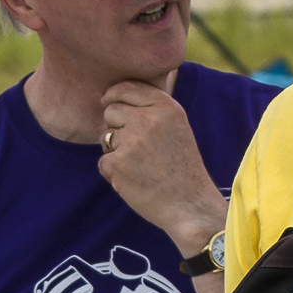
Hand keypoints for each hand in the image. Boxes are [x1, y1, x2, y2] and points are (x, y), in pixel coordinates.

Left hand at [98, 81, 225, 257]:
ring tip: (140, 166)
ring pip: (105, 137)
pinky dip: (113, 173)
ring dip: (115, 151)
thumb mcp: (177, 126)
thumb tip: (112, 96)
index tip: (108, 101)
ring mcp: (132, 141)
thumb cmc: (181, 167)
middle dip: (116, 127)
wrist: (189, 205)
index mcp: (166, 107)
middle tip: (137, 148)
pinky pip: (103, 161)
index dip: (113, 95)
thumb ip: (152, 108)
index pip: (126, 88)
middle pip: (111, 111)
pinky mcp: (118, 164)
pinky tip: (134, 180)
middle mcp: (148, 120)